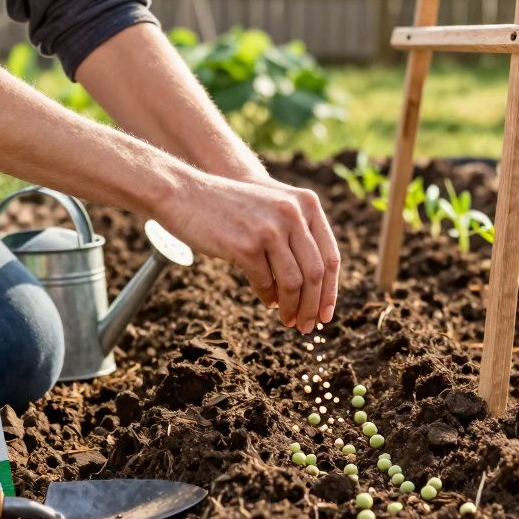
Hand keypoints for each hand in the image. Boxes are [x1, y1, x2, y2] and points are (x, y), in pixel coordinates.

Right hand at [162, 173, 339, 333]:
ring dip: (293, 308)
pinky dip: (268, 297)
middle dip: (314, 306)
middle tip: (309, 326)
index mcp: (306, 204)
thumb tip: (316, 285)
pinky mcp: (246, 246)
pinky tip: (268, 302)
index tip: (326, 314)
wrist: (187, 193)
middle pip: (315, 273)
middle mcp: (292, 214)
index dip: (331, 290)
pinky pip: (265, 283)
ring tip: (289, 320)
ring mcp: (270, 229)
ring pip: (293, 282)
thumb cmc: (232, 206)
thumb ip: (297, 234)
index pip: (330, 256)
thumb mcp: (273, 208)